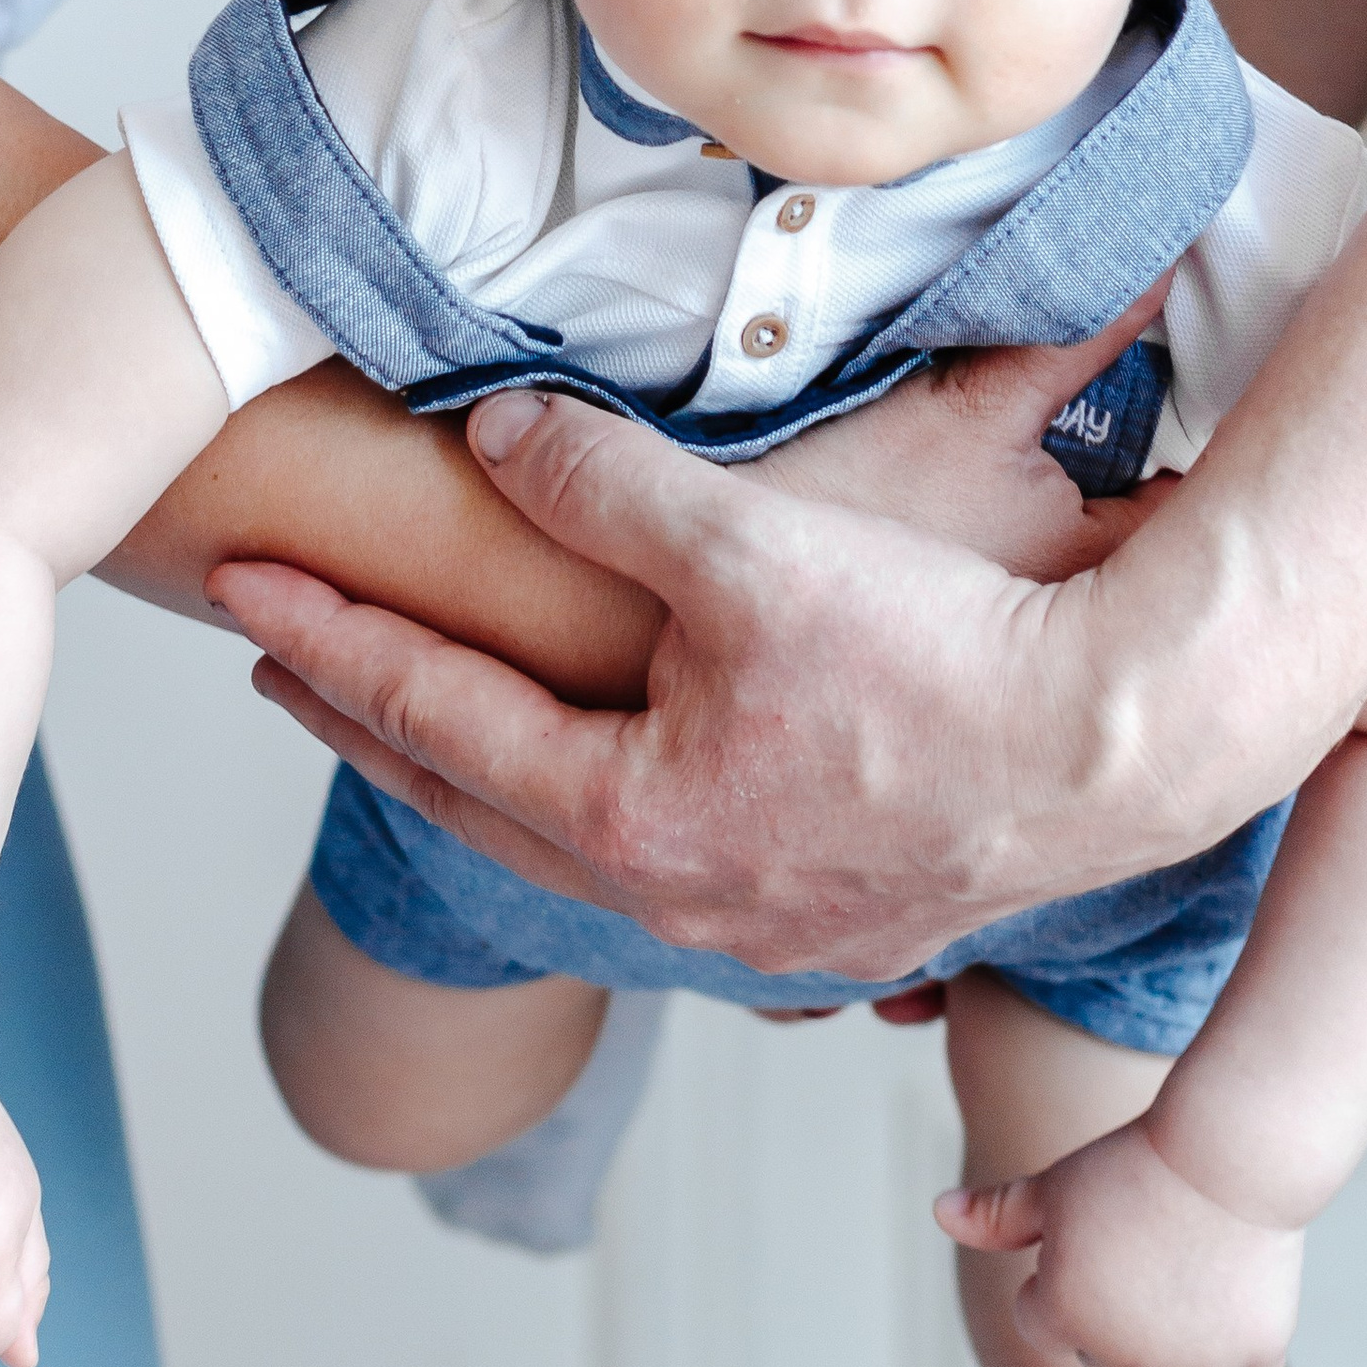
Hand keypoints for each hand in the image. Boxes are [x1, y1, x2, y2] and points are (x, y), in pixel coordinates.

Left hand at [214, 306, 1224, 978]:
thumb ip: (600, 486)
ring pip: (579, 854)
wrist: (1127, 746)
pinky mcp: (854, 919)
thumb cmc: (948, 654)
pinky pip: (684, 874)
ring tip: (435, 729)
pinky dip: (615, 820)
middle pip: (479, 808)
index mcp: (631, 819)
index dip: (327, 642)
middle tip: (284, 669)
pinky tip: (630, 797)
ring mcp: (770, 928)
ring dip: (493, 783)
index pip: (431, 718)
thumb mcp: (746, 545)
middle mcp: (682, 899)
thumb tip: (487, 438)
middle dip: (373, 728)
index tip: (239, 594)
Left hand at [938, 1115, 1303, 1366]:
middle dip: (1116, 1310)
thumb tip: (938, 1213)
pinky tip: (1235, 1285)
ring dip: (1177, 1334)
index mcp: (1059, 1318)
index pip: (1040, 1321)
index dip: (1062, 1272)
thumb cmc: (1136, 1160)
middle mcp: (1121, 1358)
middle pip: (1103, 1353)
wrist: (1232, 1149)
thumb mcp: (1055, 1184)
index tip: (1097, 1228)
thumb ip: (995, 1214)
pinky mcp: (1252, 1365)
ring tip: (1192, 1254)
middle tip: (1149, 1238)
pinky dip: (1239, 1344)